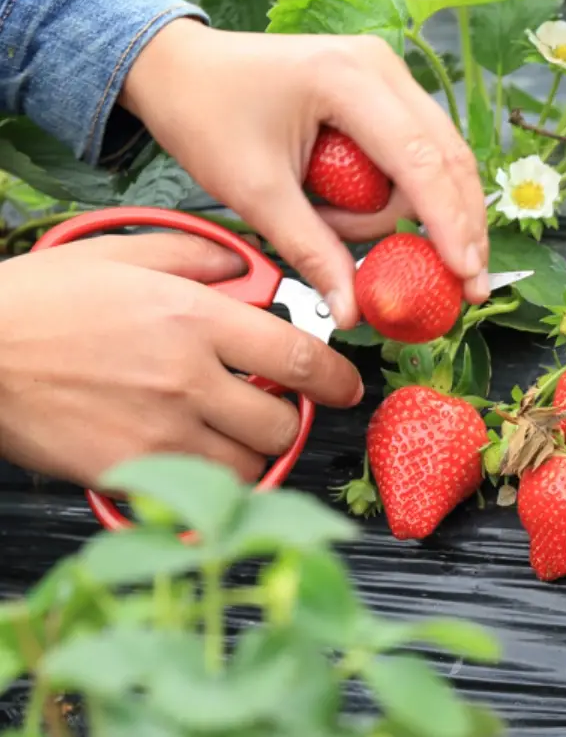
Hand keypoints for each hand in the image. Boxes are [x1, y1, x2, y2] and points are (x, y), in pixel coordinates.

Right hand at [0, 234, 363, 487]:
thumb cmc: (42, 302)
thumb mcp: (125, 253)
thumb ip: (198, 257)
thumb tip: (245, 268)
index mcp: (194, 319)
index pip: (297, 358)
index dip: (335, 378)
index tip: (346, 386)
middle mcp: (187, 379)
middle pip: (283, 422)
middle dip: (290, 418)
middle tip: (272, 407)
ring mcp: (160, 431)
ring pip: (248, 464)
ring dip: (251, 451)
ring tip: (227, 431)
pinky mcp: (130, 471)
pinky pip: (199, 489)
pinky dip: (208, 478)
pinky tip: (191, 453)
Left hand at [118, 18, 491, 328]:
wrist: (177, 67)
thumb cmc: (205, 116)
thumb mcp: (255, 193)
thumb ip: (311, 251)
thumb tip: (351, 312)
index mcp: (347, 80)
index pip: (420, 162)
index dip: (449, 224)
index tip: (466, 275)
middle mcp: (382, 67)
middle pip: (449, 157)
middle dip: (459, 225)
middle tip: (466, 284)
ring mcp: (388, 74)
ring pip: (441, 156)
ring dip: (421, 211)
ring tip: (347, 233)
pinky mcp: (384, 89)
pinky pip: (420, 150)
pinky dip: (412, 193)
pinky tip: (382, 220)